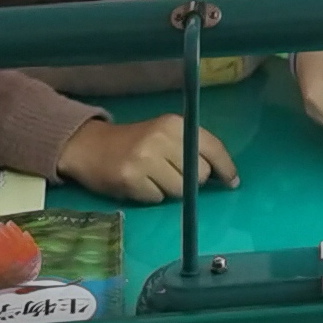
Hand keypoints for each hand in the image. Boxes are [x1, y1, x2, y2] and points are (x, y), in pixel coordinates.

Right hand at [58, 113, 238, 202]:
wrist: (89, 146)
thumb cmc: (133, 141)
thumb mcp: (163, 134)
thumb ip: (189, 147)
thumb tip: (221, 173)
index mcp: (174, 124)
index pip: (212, 147)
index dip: (226, 167)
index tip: (233, 181)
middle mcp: (162, 139)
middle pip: (200, 174)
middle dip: (191, 179)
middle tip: (171, 173)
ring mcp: (145, 160)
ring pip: (180, 190)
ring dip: (170, 190)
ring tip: (153, 178)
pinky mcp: (131, 180)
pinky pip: (157, 199)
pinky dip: (152, 196)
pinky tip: (139, 184)